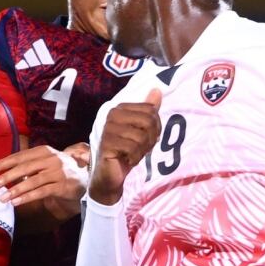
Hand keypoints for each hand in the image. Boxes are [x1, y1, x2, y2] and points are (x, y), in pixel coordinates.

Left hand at [0, 144, 88, 212]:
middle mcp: (51, 159)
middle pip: (24, 167)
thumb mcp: (44, 164)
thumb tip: (3, 175)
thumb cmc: (59, 171)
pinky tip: (16, 202)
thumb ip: (27, 167)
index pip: (19, 156)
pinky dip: (27, 197)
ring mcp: (58, 172)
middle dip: (5, 177)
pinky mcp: (63, 185)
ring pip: (32, 180)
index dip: (2, 163)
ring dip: (15, 190)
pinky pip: (42, 191)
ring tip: (2, 199)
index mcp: (43, 151)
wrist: (86, 179)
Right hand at [90, 88, 161, 204]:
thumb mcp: (141, 130)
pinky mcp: (107, 144)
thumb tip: (157, 90)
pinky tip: (128, 160)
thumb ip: (148, 110)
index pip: (150, 110)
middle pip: (148, 121)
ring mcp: (108, 129)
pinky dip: (135, 157)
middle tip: (141, 149)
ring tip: (133, 155)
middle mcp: (112, 115)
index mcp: (120, 108)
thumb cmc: (126, 152)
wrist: (110, 175)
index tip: (147, 138)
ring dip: (142, 150)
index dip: (155, 127)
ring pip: (141, 136)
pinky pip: (132, 147)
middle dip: (150, 139)